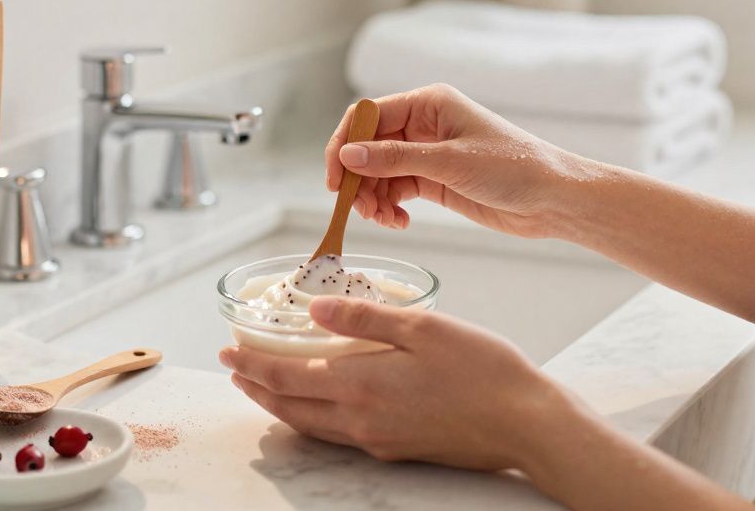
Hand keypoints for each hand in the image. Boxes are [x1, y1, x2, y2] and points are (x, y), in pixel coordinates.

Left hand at [219, 296, 579, 472]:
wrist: (528, 425)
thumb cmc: (484, 369)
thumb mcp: (423, 327)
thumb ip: (364, 318)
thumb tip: (315, 305)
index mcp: (361, 385)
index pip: (285, 377)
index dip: (250, 364)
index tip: (226, 350)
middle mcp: (360, 420)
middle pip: (289, 408)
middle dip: (255, 388)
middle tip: (234, 368)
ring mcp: (378, 440)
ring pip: (311, 426)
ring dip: (279, 407)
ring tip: (263, 387)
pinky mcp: (397, 449)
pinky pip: (337, 436)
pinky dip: (312, 419)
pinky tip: (319, 405)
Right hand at [325, 84, 592, 236]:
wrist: (553, 199)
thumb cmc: (514, 168)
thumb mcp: (450, 162)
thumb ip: (395, 159)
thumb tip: (348, 156)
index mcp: (428, 103)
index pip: (368, 116)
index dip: (345, 144)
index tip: (336, 179)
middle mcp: (424, 124)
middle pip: (368, 146)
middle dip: (358, 178)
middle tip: (357, 209)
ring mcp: (428, 153)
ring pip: (379, 172)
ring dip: (373, 197)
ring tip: (383, 220)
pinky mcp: (434, 180)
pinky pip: (396, 190)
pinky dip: (390, 207)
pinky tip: (398, 222)